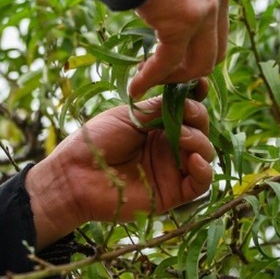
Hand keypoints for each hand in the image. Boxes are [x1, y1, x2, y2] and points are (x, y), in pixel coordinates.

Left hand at [26, 94, 213, 247]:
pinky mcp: (173, 193)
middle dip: (197, 116)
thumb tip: (186, 96)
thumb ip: (160, 108)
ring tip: (178, 136)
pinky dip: (204, 170)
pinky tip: (194, 159)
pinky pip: (200, 184)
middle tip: (184, 112)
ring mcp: (172, 169)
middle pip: (200, 129)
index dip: (196, 98)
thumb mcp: (130, 115)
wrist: (75, 175)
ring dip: (198, 140)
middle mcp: (168, 145)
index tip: (200, 85)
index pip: (188, 110)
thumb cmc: (96, 141)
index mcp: (158, 125)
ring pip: (204, 153)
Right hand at [129, 0, 229, 99]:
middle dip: (188, 68)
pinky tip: (135, 86)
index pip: (216, 27)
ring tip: (147, 80)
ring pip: (198, 63)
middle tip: (162, 74)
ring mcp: (205, 9)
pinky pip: (168, 61)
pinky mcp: (182, 23)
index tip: (171, 55)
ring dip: (173, 77)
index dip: (195, 47)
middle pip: (215, 50)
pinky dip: (151, 78)